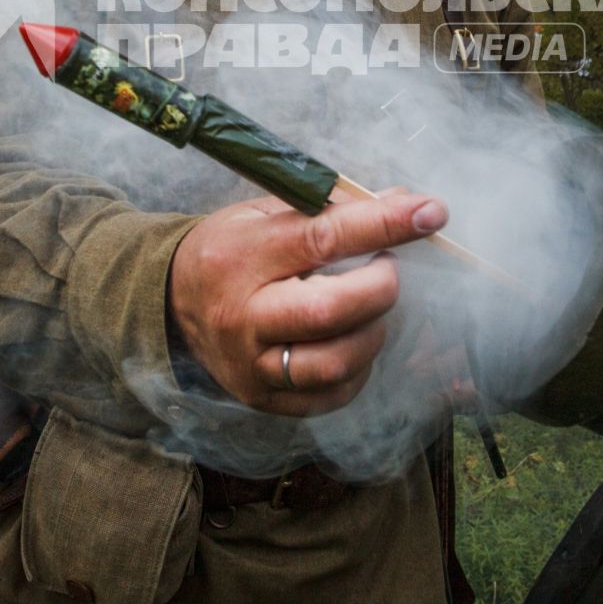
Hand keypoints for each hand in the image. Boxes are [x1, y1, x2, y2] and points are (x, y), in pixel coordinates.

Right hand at [168, 189, 448, 415]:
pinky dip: (359, 368)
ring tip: (370, 307)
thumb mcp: (265, 213)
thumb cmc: (231, 248)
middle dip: (380, 288)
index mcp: (242, 256)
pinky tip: (355, 340)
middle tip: (389, 269)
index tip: (430, 212)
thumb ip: (332, 210)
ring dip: (374, 331)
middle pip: (331, 311)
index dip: (383, 225)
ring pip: (336, 363)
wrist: (172, 302)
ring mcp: (252, 365)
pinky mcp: (263, 400)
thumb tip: (404, 203)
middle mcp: (243, 316)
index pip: (322, 238)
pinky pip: (330, 396)